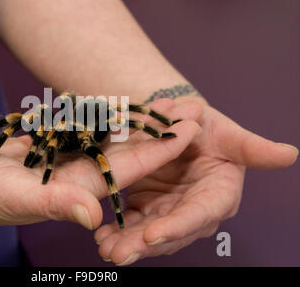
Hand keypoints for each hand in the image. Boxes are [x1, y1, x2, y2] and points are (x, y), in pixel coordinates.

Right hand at [0, 100, 200, 232]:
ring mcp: (66, 160)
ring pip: (111, 137)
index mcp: (80, 188)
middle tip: (195, 105)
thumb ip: (56, 204)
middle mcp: (79, 174)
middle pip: (130, 150)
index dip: (164, 145)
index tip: (193, 124)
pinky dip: (107, 114)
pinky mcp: (51, 147)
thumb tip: (93, 216)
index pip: (132, 165)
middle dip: (162, 129)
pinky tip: (124, 102)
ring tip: (167, 100)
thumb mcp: (15, 198)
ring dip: (140, 119)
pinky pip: (86, 127)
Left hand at [94, 98, 297, 265]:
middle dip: (143, 245)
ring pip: (147, 233)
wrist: (183, 127)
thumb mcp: (229, 133)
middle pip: (170, 233)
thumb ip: (254, 148)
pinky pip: (131, 223)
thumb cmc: (210, 129)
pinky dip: (117, 230)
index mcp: (217, 195)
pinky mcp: (148, 207)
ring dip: (126, 243)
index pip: (199, 215)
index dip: (178, 226)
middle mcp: (193, 211)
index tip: (151, 235)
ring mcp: (169, 211)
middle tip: (117, 253)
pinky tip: (100, 234)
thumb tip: (291, 154)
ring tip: (104, 247)